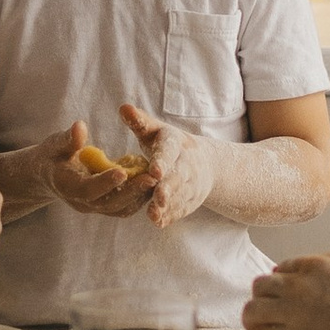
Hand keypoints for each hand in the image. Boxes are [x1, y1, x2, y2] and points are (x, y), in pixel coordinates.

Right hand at [40, 120, 159, 219]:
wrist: (49, 174)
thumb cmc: (53, 155)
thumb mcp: (55, 144)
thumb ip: (68, 139)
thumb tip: (79, 127)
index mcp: (67, 186)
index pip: (88, 189)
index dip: (105, 182)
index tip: (123, 171)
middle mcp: (82, 202)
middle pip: (109, 202)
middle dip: (131, 191)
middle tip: (152, 177)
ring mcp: (94, 207)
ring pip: (120, 208)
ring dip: (139, 196)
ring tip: (158, 180)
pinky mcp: (104, 206)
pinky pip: (124, 207)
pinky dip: (139, 198)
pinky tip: (153, 184)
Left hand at [115, 103, 216, 231]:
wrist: (205, 163)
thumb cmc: (169, 144)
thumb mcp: (156, 131)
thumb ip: (140, 122)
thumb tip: (123, 108)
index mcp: (176, 144)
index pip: (169, 152)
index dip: (163, 161)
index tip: (154, 170)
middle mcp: (188, 165)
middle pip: (178, 177)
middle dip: (169, 188)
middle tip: (158, 197)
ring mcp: (192, 184)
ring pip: (181, 196)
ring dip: (169, 206)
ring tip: (154, 214)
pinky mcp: (191, 200)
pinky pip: (182, 209)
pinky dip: (171, 216)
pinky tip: (159, 222)